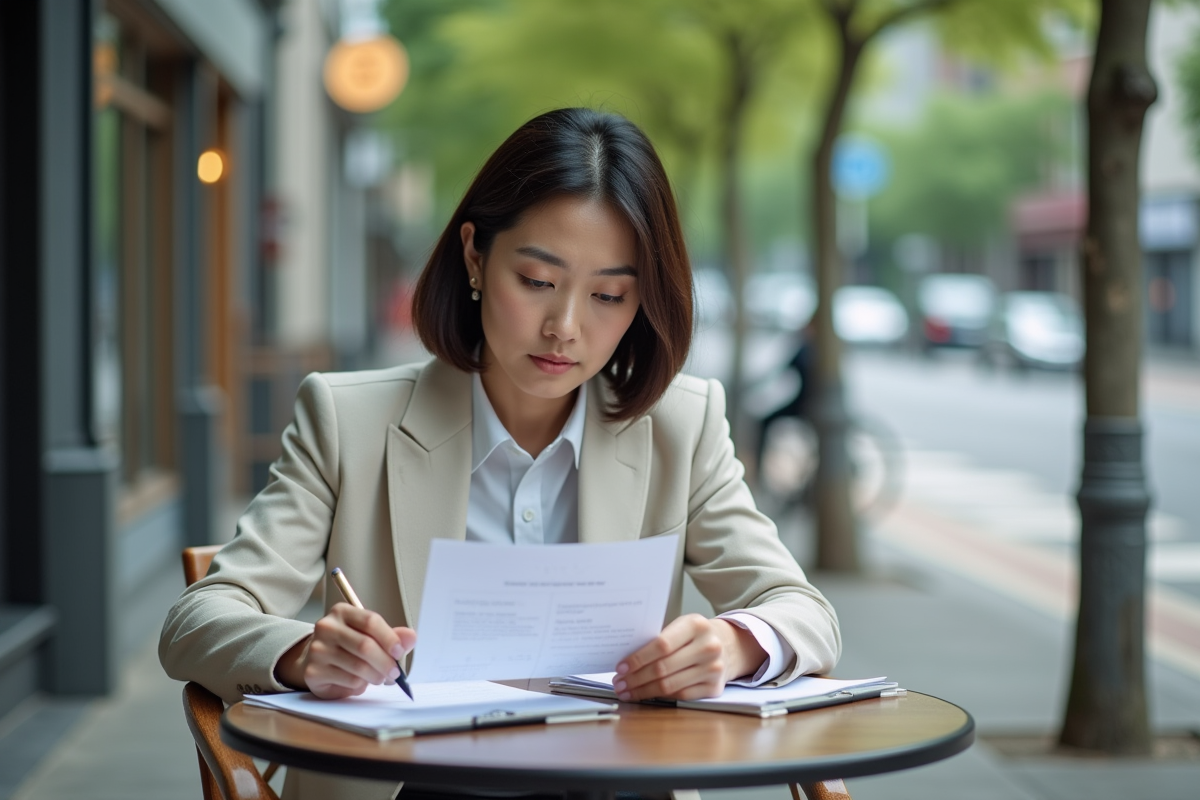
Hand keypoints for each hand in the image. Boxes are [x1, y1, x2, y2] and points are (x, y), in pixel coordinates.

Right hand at [275, 603, 416, 698]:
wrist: (315, 659)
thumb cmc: (347, 645)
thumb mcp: (369, 635)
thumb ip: (391, 636)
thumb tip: (411, 637)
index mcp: (342, 612)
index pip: (370, 621)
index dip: (389, 638)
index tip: (399, 652)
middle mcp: (327, 627)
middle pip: (365, 646)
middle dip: (385, 662)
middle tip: (395, 673)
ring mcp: (318, 650)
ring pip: (358, 667)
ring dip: (376, 676)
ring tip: (378, 678)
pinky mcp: (314, 672)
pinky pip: (348, 681)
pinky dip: (361, 685)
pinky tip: (360, 682)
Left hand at [612, 614, 766, 701]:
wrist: (728, 645)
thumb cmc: (696, 635)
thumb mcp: (682, 626)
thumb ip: (660, 638)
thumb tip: (626, 658)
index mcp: (696, 625)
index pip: (661, 644)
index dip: (638, 658)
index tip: (621, 666)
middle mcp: (708, 647)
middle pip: (663, 668)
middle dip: (636, 678)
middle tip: (620, 683)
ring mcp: (713, 669)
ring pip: (669, 685)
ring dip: (643, 690)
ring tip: (627, 691)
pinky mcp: (714, 688)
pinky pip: (679, 695)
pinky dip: (659, 697)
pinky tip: (646, 694)